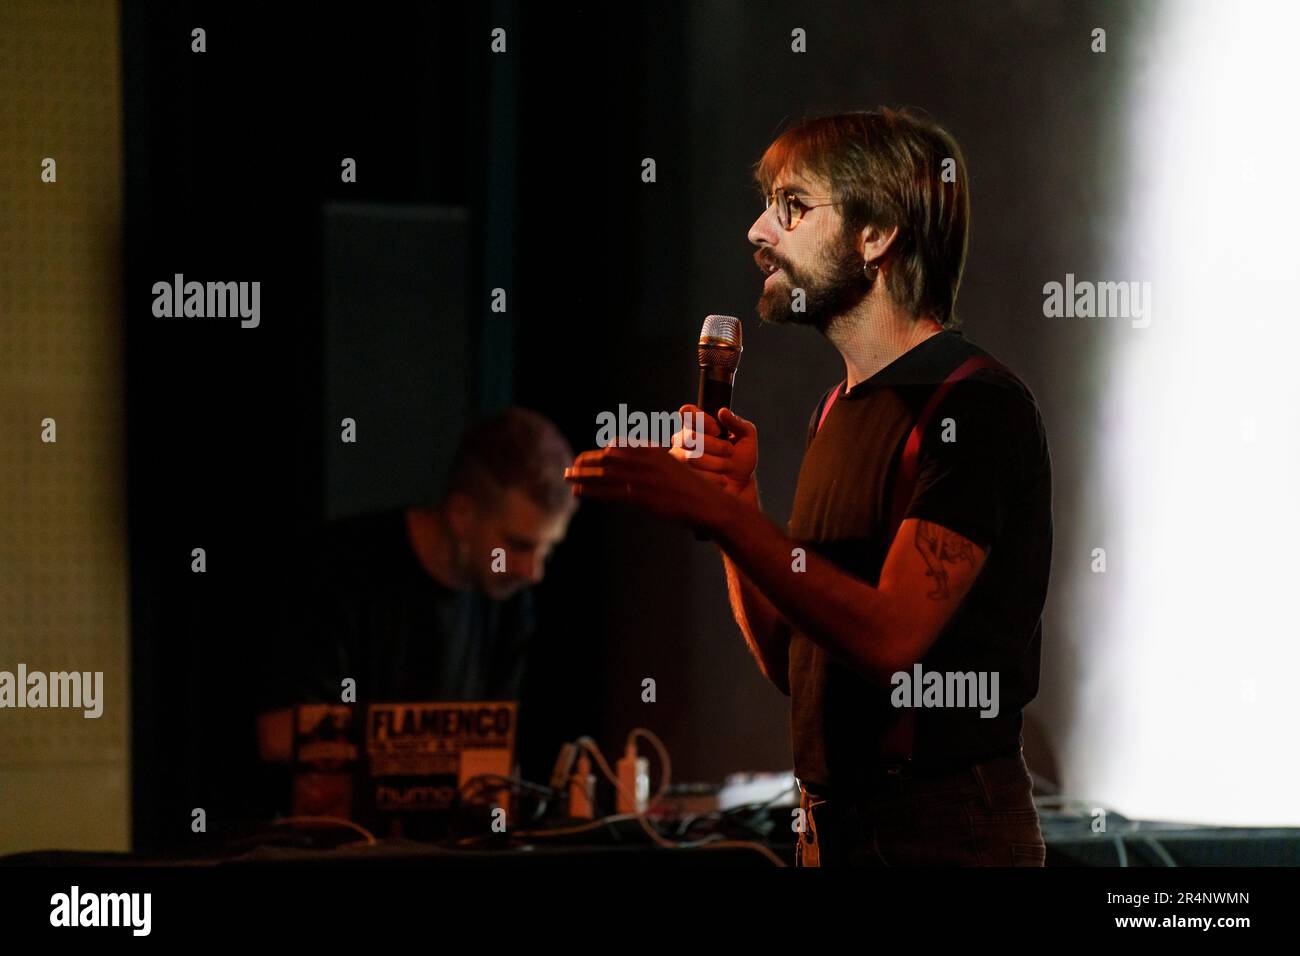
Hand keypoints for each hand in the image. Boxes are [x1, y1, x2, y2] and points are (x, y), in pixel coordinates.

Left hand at [564, 444, 731, 529]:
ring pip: (604, 473)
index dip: (599, 453)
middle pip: (607, 458)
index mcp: (653, 450)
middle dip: (586, 462)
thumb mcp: (672, 468)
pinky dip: (590, 490)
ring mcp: (642, 477)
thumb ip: (653, 464)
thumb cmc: (692, 489)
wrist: (709, 503)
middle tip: (570, 467)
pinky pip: (609, 492)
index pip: (618, 447)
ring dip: (582, 475)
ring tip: (568, 477)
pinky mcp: (641, 495)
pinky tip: (578, 491)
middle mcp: (645, 460)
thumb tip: (635, 468)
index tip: (587, 459)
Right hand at [670, 405, 757, 497]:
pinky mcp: (680, 477)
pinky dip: (714, 478)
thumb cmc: (740, 458)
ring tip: (728, 467)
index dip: (701, 419)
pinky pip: (694, 475)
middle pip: (691, 437)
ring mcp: (678, 459)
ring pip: (692, 457)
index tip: (717, 429)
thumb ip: (736, 423)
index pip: (687, 413)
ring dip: (718, 463)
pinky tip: (721, 479)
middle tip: (730, 451)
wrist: (739, 486)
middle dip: (717, 446)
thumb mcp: (746, 437)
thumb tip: (722, 412)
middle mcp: (682, 439)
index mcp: (696, 424)